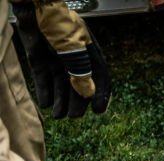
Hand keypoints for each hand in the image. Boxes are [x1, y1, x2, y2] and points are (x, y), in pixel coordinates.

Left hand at [12, 1, 111, 117]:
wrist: (33, 7)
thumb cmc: (55, 23)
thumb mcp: (72, 48)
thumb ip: (80, 71)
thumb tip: (88, 93)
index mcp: (88, 51)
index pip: (99, 77)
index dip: (100, 94)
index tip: (97, 111)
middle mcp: (73, 56)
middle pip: (78, 84)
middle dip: (76, 101)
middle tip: (73, 116)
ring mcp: (55, 57)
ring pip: (60, 84)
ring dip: (60, 100)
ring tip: (58, 115)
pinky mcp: (39, 57)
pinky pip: (44, 78)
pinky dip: (45, 91)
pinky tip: (45, 104)